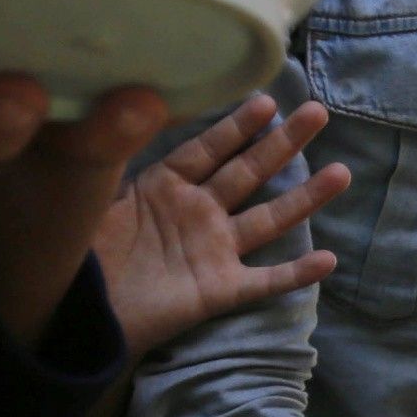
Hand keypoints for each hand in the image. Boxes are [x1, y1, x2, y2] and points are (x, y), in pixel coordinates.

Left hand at [95, 95, 349, 357]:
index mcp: (165, 187)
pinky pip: (264, 281)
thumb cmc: (76, 253)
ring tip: (341, 173)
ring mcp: (214, 251)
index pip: (207, 149)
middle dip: (284, 143)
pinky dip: (294, 273)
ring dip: (306, 199)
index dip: (236, 126)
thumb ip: (110, 154)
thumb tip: (124, 104)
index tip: (267, 101)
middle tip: (317, 113)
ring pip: (269, 219)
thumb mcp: (87, 196)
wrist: (75, 315)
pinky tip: (327, 261)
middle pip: (249, 173)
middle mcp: (198, 213)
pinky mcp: (219, 290)